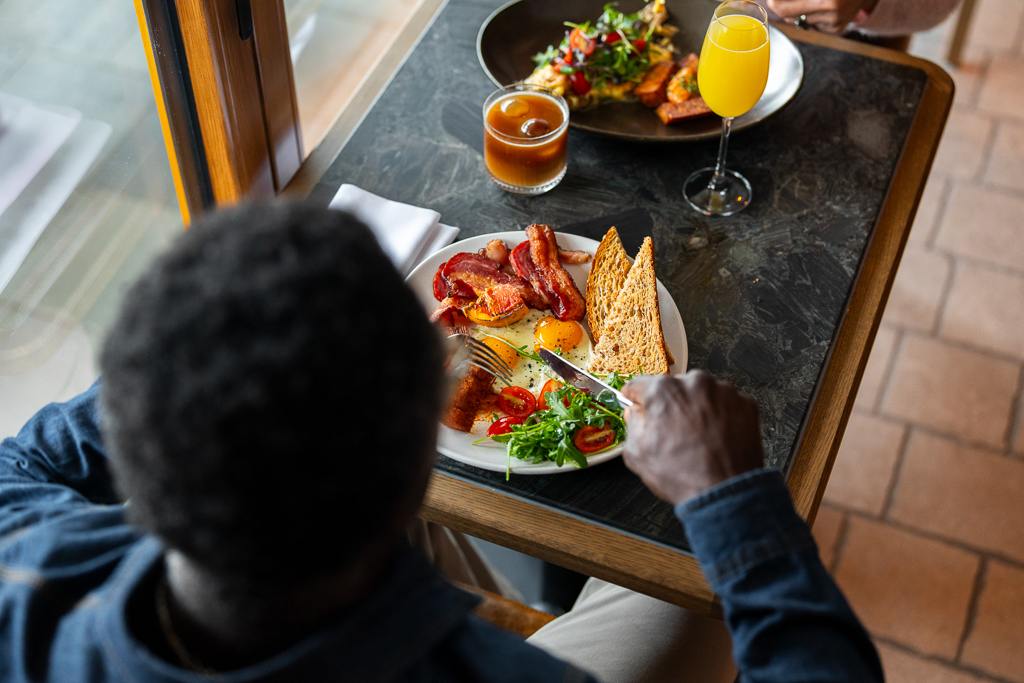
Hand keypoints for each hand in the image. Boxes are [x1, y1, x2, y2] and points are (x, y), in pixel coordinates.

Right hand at [621, 371, 764, 505]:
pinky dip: (720, 417)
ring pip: (701, 394)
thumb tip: (636, 413)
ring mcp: (723, 391)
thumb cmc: (682, 475)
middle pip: (673, 387)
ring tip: (698, 438)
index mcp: (663, 390)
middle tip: (673, 432)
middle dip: (670, 406)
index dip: (635, 399)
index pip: (639, 385)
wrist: (724, 493)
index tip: (639, 407)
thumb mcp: (636, 454)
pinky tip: (716, 438)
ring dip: (696, 409)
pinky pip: (725, 404)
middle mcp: (694, 382)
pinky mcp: (745, 403)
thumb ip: (631, 424)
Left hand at [767, 0, 876, 33]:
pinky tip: (822, 8)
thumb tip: (773, 3)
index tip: (771, 1)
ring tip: (811, 1)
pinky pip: (811, 26)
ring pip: (798, 22)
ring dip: (797, 12)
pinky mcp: (836, 29)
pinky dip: (810, 18)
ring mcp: (835, 22)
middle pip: (788, 16)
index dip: (775, 3)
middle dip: (782, 7)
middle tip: (783, 1)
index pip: (784, 8)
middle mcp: (832, 9)